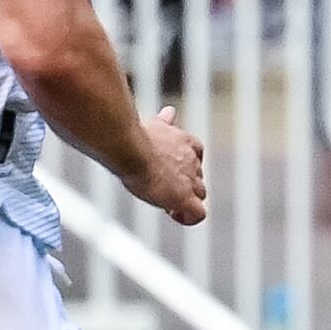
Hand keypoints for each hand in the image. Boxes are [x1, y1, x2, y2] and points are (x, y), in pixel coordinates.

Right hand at [133, 105, 208, 223]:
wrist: (131, 149)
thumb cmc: (136, 137)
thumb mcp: (154, 125)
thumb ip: (164, 123)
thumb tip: (169, 112)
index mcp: (187, 141)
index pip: (196, 154)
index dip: (183, 165)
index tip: (166, 169)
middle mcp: (193, 160)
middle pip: (197, 176)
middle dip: (183, 183)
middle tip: (162, 186)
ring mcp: (191, 180)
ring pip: (199, 194)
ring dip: (185, 198)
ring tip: (165, 201)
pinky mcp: (185, 198)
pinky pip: (197, 214)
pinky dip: (189, 217)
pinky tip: (174, 215)